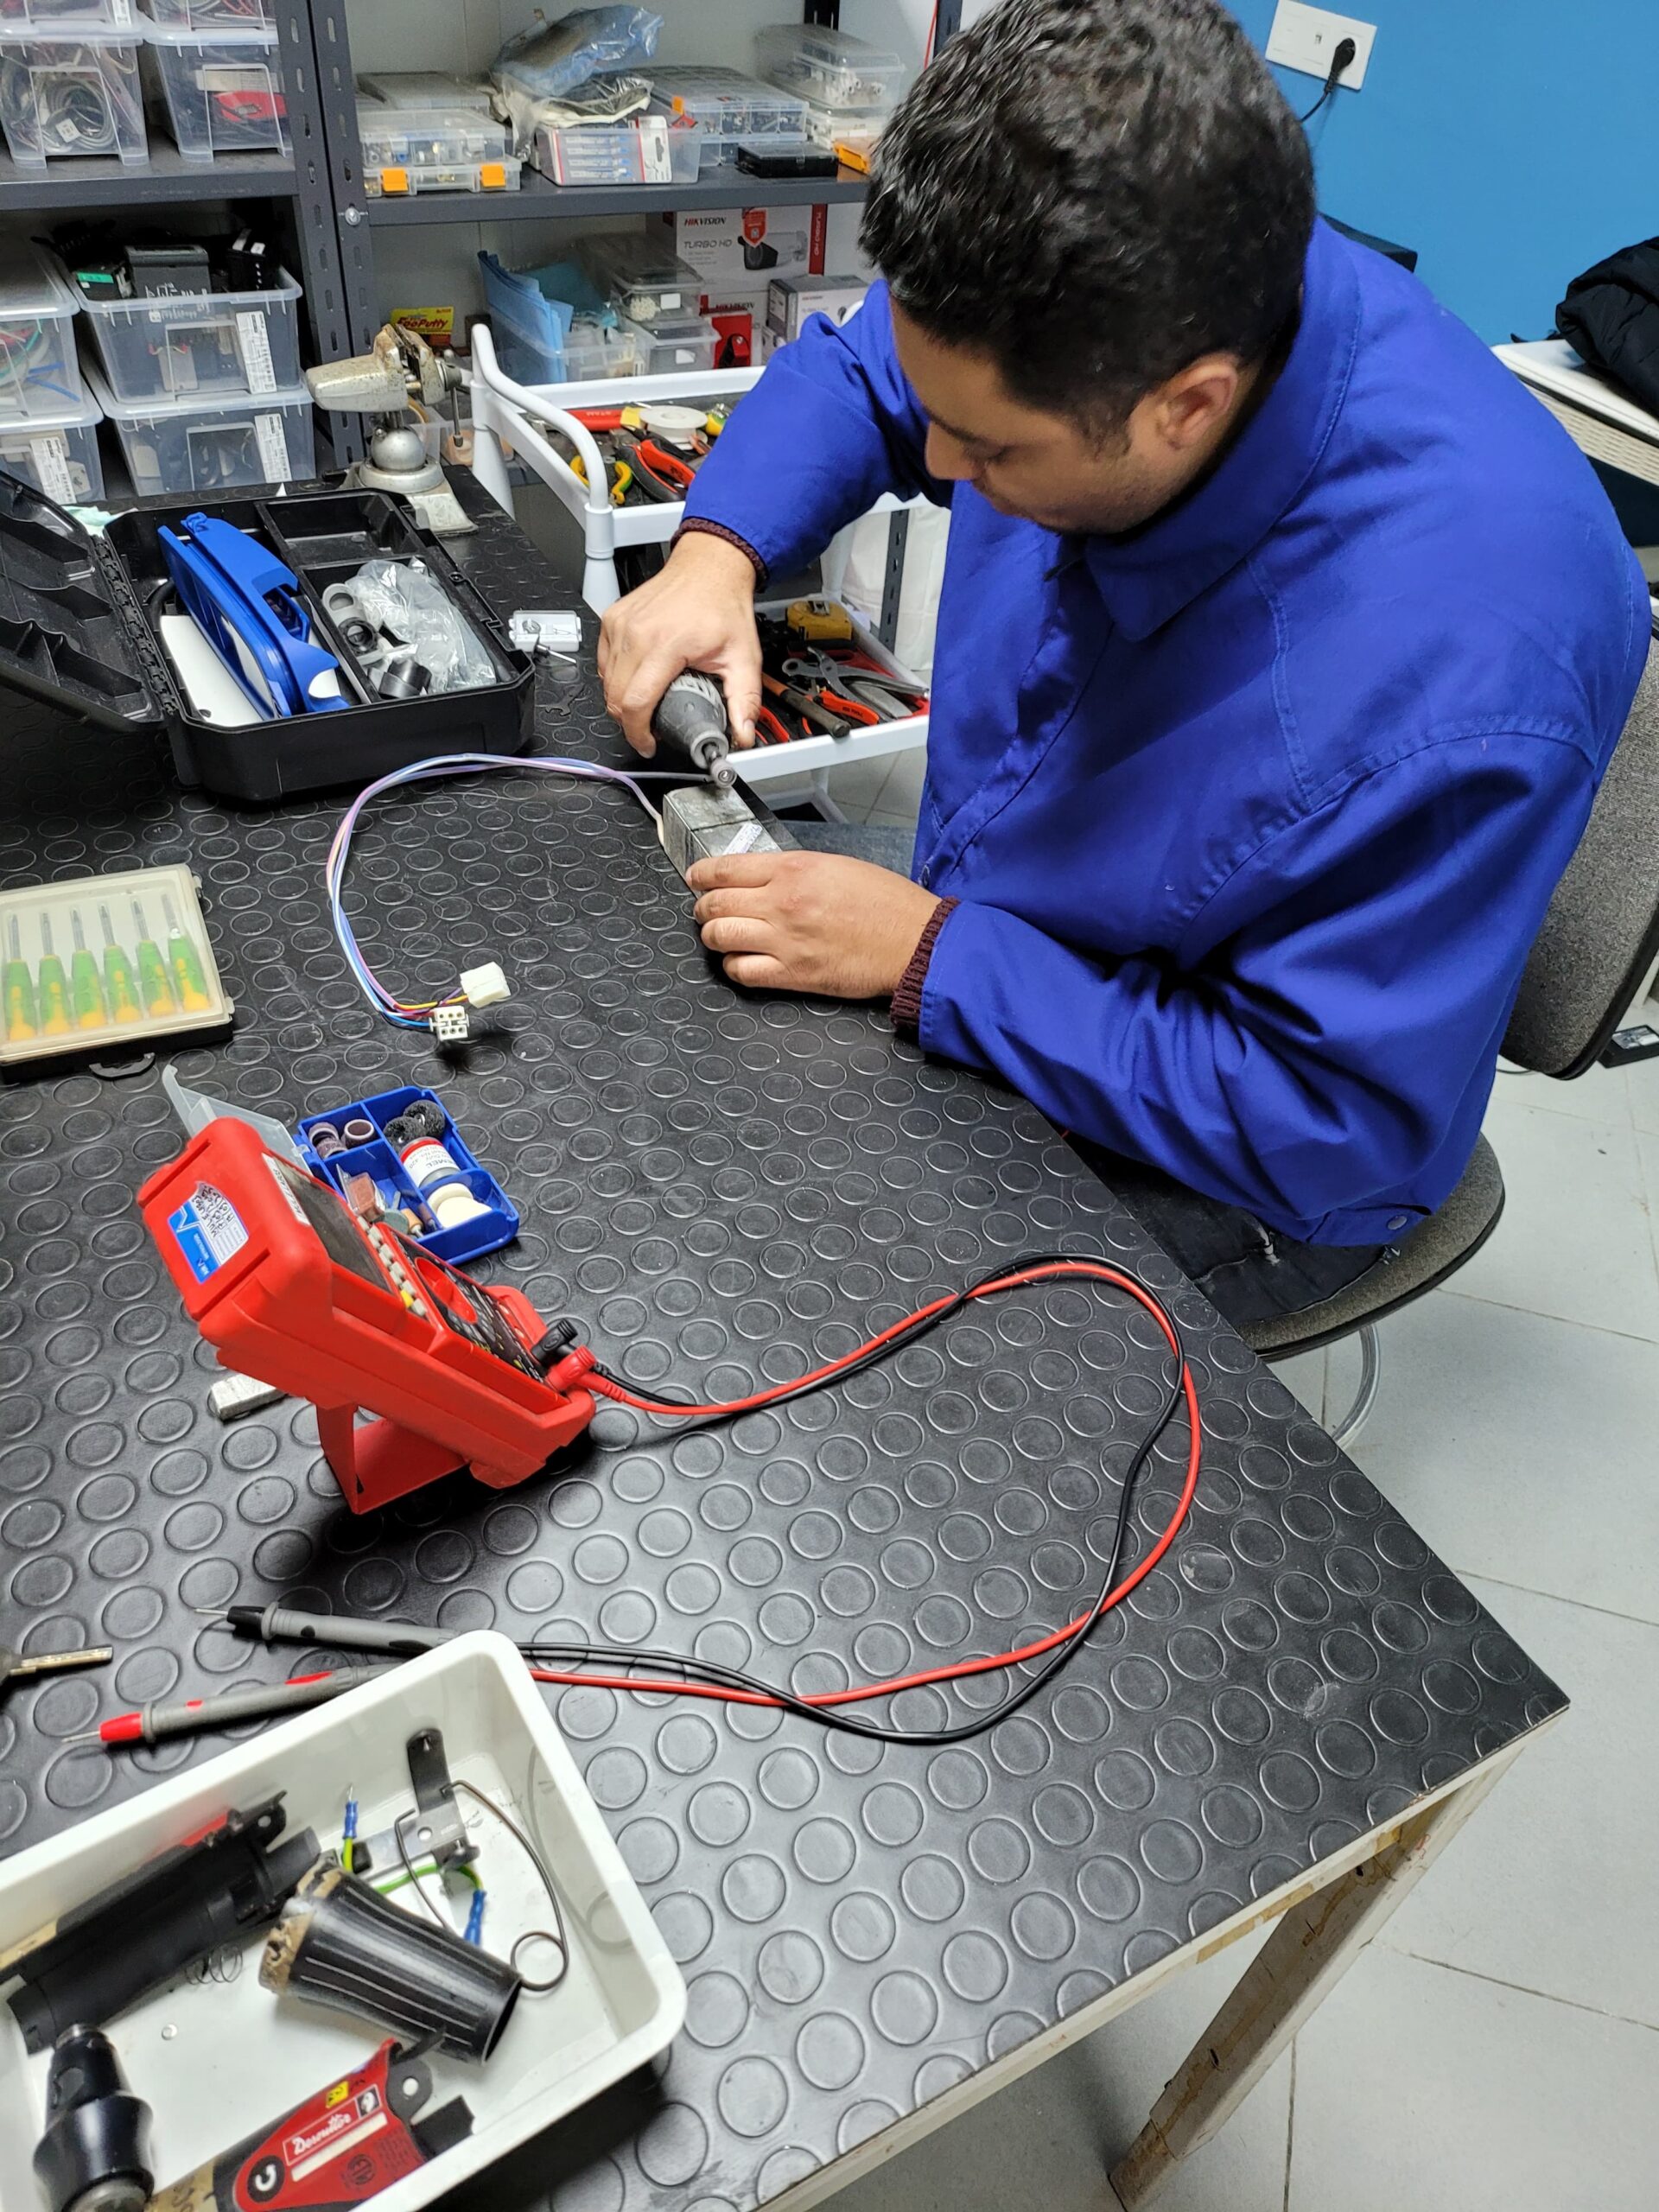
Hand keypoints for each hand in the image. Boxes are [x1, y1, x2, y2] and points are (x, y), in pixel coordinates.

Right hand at [598, 533, 762, 758]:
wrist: (709, 567)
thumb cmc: (722, 603)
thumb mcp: (743, 657)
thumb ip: (745, 701)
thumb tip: (742, 734)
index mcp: (665, 643)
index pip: (635, 702)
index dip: (638, 733)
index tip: (648, 744)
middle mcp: (635, 633)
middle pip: (615, 697)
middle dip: (630, 722)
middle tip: (650, 729)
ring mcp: (619, 624)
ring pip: (606, 681)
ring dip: (622, 701)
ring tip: (647, 703)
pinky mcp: (612, 619)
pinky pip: (604, 662)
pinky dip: (615, 678)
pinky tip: (637, 678)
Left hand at [689, 850, 939, 997]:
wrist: (913, 940)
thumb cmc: (886, 903)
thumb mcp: (837, 865)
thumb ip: (793, 870)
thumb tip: (761, 878)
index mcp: (793, 869)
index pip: (725, 868)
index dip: (702, 874)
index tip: (696, 878)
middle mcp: (782, 903)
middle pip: (714, 904)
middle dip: (703, 906)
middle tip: (706, 908)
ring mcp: (784, 941)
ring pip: (719, 937)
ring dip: (713, 935)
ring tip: (721, 934)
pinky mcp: (793, 974)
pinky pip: (741, 971)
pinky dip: (733, 965)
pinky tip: (741, 960)